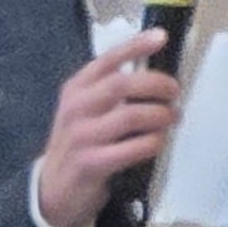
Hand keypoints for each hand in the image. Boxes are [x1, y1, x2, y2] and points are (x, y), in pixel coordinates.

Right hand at [32, 35, 183, 226]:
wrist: (53, 189)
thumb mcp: (85, 111)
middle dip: (157, 84)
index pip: (107, 60)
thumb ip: (110, 93)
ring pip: (132, 116)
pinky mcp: (93, 162)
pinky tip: (158, 141)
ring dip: (161, 115)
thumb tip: (155, 78)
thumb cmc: (79, 144)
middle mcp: (77, 107)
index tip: (161, 38)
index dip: (135, 46)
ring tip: (172, 118)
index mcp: (76, 89)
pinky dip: (154, 142)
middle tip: (174, 92)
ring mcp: (83, 135)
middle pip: (123, 84)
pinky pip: (135, 147)